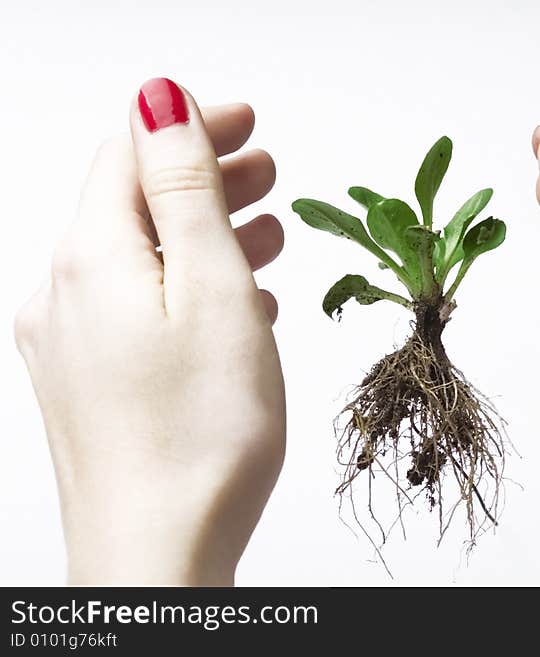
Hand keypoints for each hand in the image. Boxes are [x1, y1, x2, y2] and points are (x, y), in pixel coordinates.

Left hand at [14, 79, 285, 584]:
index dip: (189, 125)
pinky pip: (140, 311)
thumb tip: (160, 102)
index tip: (247, 121)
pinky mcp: (94, 387)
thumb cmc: (199, 436)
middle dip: (202, 177)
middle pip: (134, 206)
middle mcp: (66, 297)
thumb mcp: (211, 288)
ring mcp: (74, 347)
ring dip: (202, 235)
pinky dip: (189, 290)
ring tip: (266, 234)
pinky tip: (234, 308)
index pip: (131, 155)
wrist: (158, 559)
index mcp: (92, 260)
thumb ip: (185, 191)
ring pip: (142, 261)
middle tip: (266, 171)